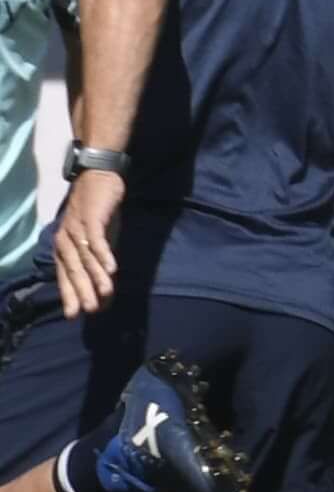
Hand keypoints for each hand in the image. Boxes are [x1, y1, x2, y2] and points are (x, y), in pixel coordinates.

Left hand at [50, 172, 119, 316]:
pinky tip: (113, 269)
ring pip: (86, 259)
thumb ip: (97, 257)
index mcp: (63, 246)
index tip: (75, 315)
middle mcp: (65, 240)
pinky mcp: (92, 219)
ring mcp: (77, 229)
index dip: (69, 294)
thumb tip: (106, 282)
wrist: (98, 176)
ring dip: (96, 277)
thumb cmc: (97, 209)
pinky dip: (105, 255)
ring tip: (105, 293)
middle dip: (82, 291)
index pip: (64, 275)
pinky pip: (98, 241)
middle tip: (90, 310)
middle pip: (73, 270)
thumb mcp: (95, 236)